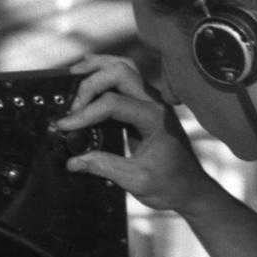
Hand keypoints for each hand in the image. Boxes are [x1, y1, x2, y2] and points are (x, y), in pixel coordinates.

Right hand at [55, 53, 213, 213]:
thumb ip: (104, 167)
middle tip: (71, 103)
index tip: (65, 126)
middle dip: (91, 82)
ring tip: (75, 74)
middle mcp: (156, 103)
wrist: (191, 188)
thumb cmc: (170, 184)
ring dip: (99, 68)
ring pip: (125, 68)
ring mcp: (153, 101)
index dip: (85, 113)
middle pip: (120, 72)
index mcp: (155, 118)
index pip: (113, 103)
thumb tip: (73, 161)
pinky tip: (90, 75)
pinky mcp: (147, 105)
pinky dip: (106, 73)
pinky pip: (126, 78)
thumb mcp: (136, 181)